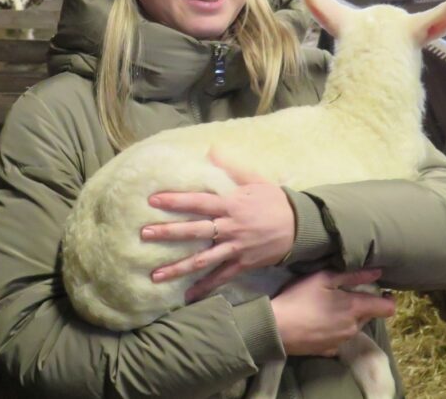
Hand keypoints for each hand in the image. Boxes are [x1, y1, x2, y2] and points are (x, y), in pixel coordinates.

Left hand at [140, 158, 294, 300]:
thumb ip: (231, 166)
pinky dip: (204, 287)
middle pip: (194, 231)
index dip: (175, 200)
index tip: (153, 200)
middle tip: (144, 234)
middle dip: (168, 233)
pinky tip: (187, 297)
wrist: (300, 227)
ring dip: (178, 268)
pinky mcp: (242, 264)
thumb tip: (211, 149)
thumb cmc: (275, 201)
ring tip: (155, 276)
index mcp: (230, 205)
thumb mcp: (255, 179)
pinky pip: (220, 277)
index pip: (198, 201)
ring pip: (202, 259)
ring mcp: (235, 248)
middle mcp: (229, 227)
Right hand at [271, 269, 395, 356]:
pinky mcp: (329, 350)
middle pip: (369, 316)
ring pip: (354, 327)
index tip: (383, 292)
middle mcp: (354, 327)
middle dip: (364, 306)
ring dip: (349, 318)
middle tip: (346, 295)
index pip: (387, 308)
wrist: (276, 328)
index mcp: (355, 308)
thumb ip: (352, 275)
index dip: (389, 300)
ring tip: (328, 308)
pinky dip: (335, 330)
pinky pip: (340, 338)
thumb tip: (378, 272)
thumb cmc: (299, 298)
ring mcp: (342, 341)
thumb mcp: (323, 278)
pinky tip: (319, 324)